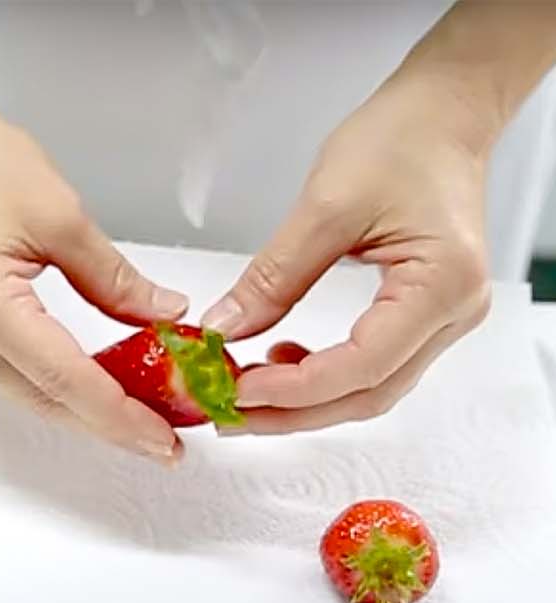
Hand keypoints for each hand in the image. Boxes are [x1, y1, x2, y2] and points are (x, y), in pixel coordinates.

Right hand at [0, 100, 189, 460]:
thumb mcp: (63, 218)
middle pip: (42, 397)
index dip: (117, 414)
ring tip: (140, 413)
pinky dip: (57, 378)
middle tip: (164, 437)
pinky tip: (96, 379)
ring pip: (26, 389)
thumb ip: (114, 280)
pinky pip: (12, 366)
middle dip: (105, 422)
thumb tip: (164, 317)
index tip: (163, 438)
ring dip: (82, 403)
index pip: (64, 377)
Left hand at [202, 78, 492, 433]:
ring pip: (371, 388)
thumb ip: (273, 278)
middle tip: (228, 413)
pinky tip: (281, 362)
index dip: (296, 390)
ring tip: (244, 392)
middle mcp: (454, 312)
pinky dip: (324, 376)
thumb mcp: (324, 207)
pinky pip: (374, 364)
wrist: (441, 114)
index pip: (363, 366)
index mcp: (441, 285)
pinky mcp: (423, 313)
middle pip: (368, 393)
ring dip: (306, 401)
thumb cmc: (401, 142)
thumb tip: (224, 330)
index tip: (237, 391)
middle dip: (294, 412)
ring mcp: (444, 317)